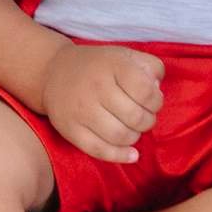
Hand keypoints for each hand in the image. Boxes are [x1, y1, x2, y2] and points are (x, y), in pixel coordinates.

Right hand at [41, 44, 164, 162]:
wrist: (54, 72)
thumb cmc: (99, 66)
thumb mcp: (126, 56)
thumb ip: (151, 67)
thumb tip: (157, 91)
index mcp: (113, 66)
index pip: (146, 91)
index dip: (156, 101)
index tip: (152, 101)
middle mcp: (96, 87)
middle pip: (135, 117)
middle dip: (148, 121)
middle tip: (143, 117)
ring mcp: (81, 110)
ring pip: (120, 136)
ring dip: (135, 136)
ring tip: (133, 129)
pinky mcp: (70, 130)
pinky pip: (99, 151)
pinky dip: (120, 156)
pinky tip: (132, 154)